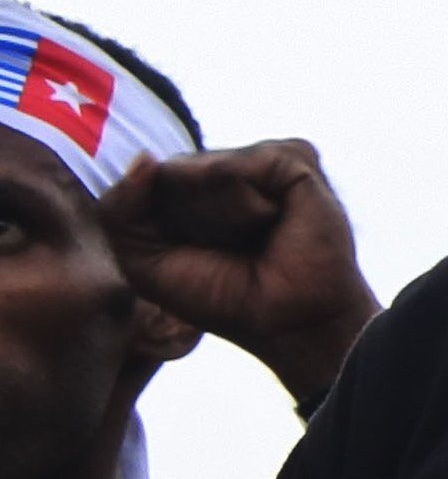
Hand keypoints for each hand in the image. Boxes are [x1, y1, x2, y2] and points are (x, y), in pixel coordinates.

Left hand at [100, 141, 375, 415]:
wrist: (287, 322)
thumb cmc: (221, 298)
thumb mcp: (143, 261)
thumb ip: (119, 208)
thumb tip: (144, 157)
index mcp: (192, 189)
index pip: (146, 178)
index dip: (154, 220)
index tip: (191, 256)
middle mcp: (229, 168)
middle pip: (172, 171)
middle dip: (188, 219)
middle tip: (229, 250)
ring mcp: (263, 161)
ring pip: (206, 166)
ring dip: (220, 214)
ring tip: (258, 236)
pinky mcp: (297, 158)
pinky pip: (241, 166)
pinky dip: (247, 203)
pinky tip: (276, 220)